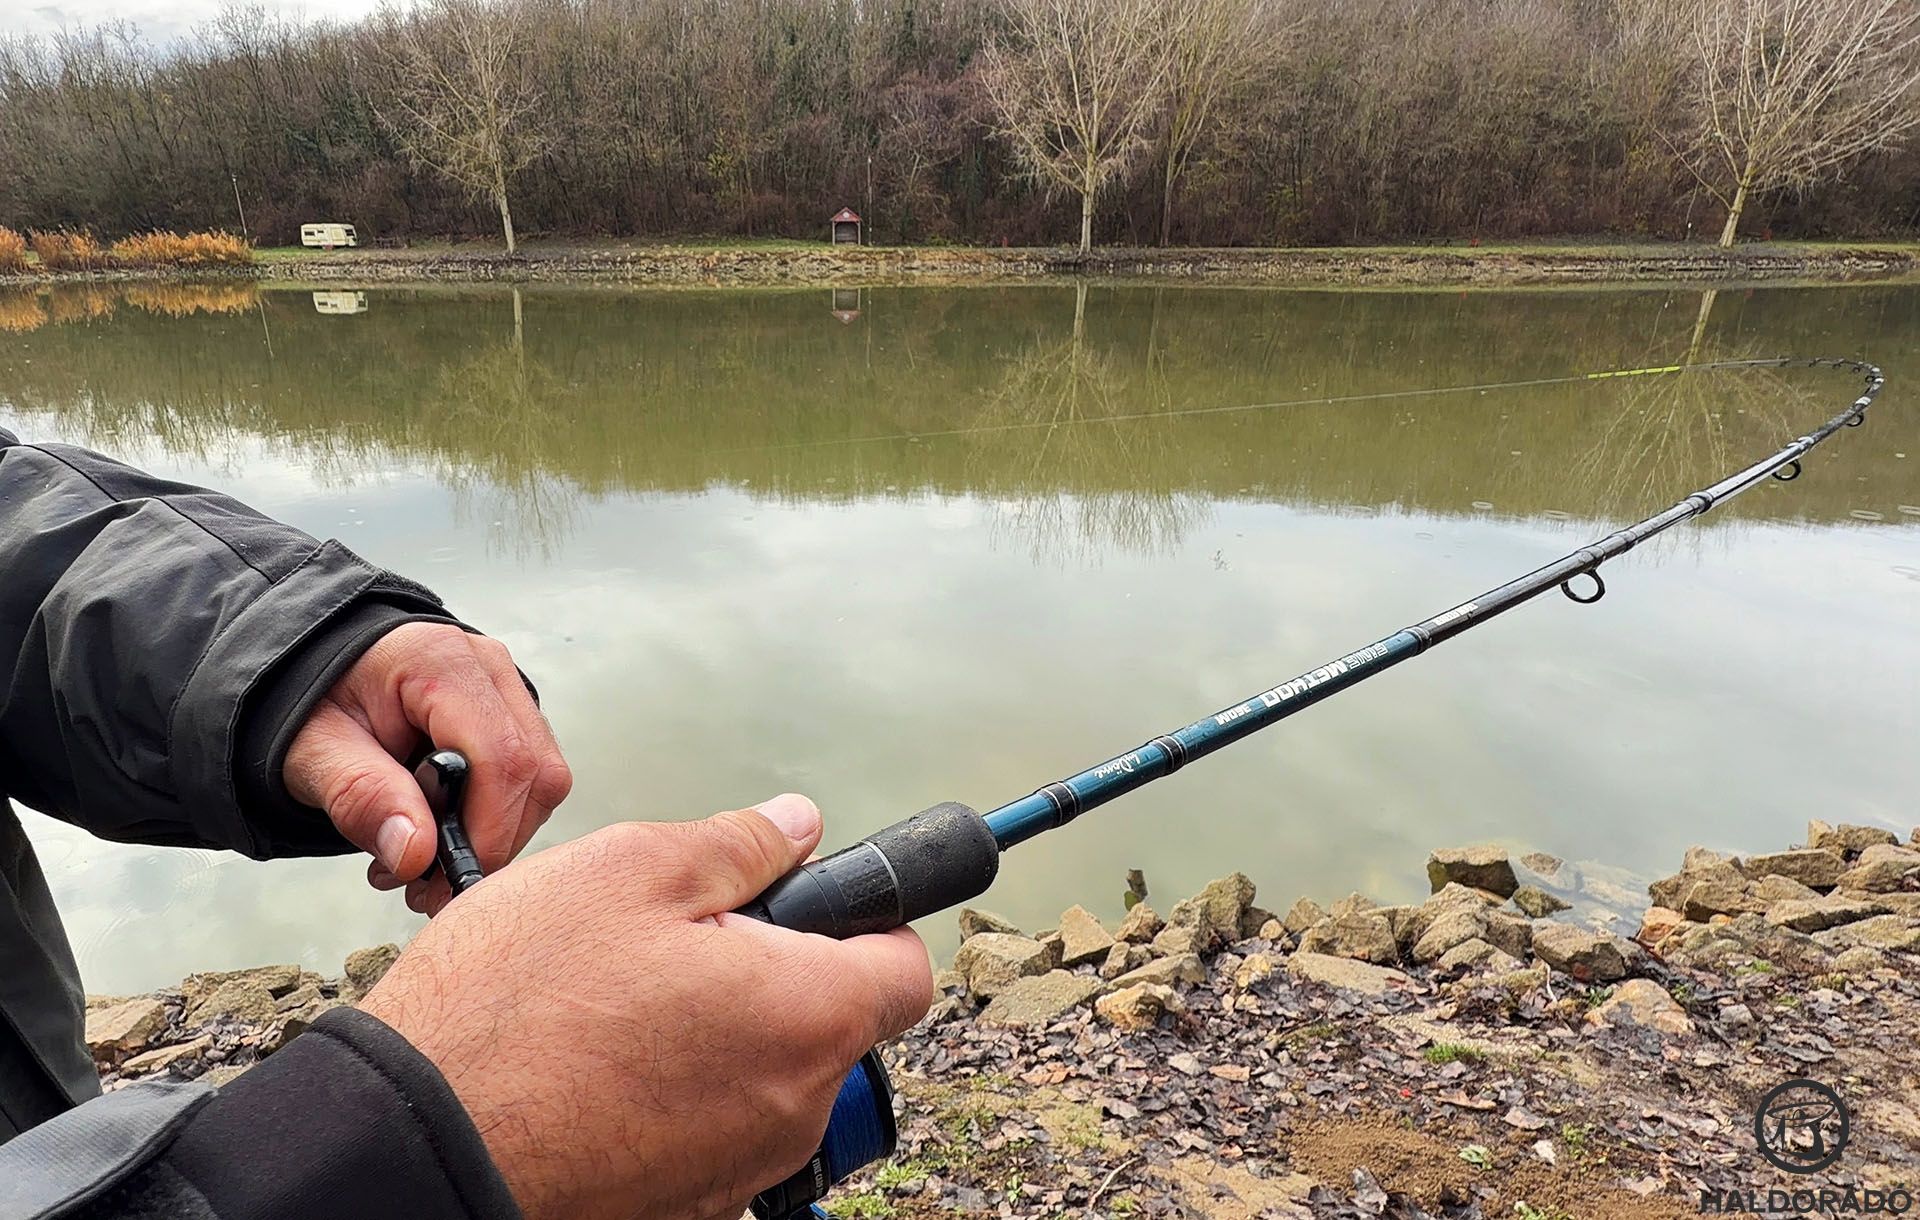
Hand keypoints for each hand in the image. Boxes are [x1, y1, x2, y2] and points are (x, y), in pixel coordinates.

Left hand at [284, 622, 571, 912]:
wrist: (318, 682)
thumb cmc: (313, 705)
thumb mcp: (315, 751)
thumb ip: (362, 797)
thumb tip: (416, 855)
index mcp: (439, 660)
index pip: (500, 754)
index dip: (485, 829)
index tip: (443, 881)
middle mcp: (489, 668)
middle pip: (533, 772)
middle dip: (490, 843)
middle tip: (423, 886)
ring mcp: (509, 691)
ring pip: (543, 782)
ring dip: (495, 837)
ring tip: (423, 862)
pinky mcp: (514, 719)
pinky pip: (532, 780)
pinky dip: (495, 821)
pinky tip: (443, 834)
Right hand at [360, 794, 933, 1219]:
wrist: (417, 1141)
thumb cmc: (513, 1007)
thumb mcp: (628, 870)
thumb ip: (738, 844)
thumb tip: (798, 826)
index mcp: (804, 1013)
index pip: (906, 969)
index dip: (871, 922)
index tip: (818, 904)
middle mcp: (792, 1105)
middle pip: (835, 1021)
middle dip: (780, 971)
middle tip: (683, 940)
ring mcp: (739, 1166)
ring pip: (769, 1074)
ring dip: (724, 1030)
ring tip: (623, 1000)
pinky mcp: (686, 1203)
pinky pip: (713, 1126)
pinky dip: (679, 1089)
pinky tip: (603, 1060)